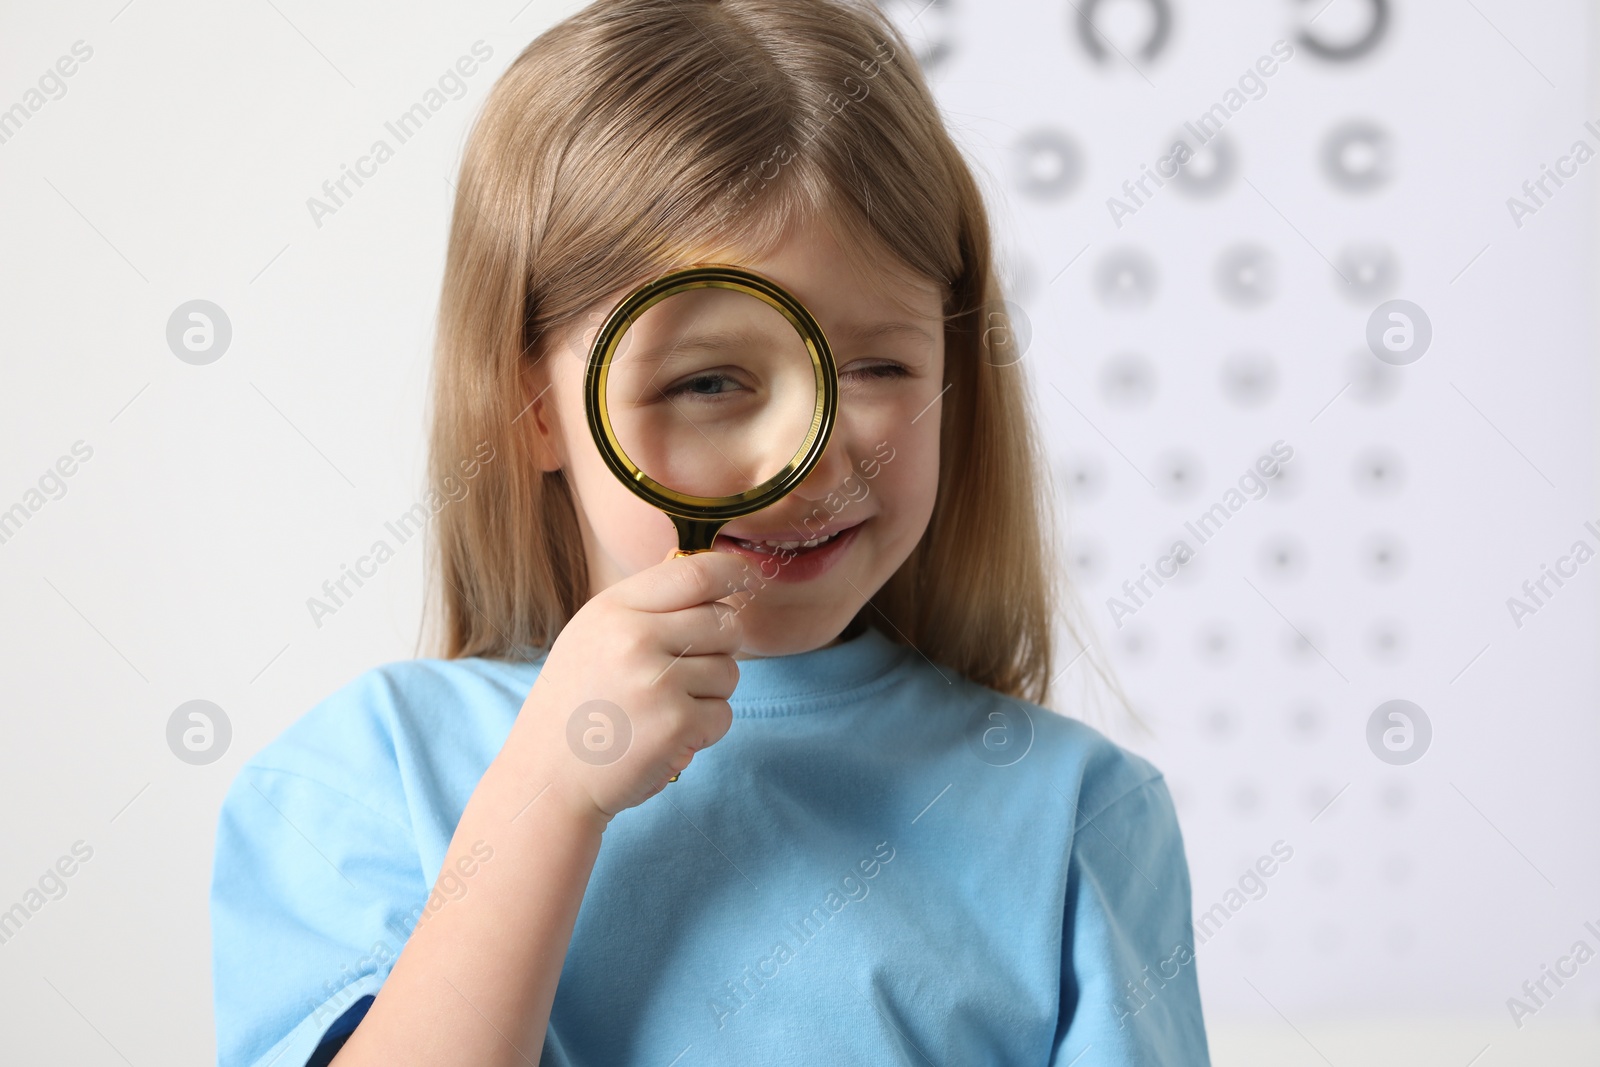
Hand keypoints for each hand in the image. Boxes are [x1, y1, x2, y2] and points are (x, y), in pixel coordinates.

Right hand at [509, 548, 751, 825]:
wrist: (547, 779)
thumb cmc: (576, 706)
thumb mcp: (593, 636)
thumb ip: (645, 605)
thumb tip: (706, 571)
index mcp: (613, 610)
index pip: (694, 573)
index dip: (732, 572)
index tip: (748, 578)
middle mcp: (634, 638)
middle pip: (723, 622)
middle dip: (720, 648)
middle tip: (684, 673)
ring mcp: (657, 682)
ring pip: (729, 671)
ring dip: (710, 694)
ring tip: (662, 710)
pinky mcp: (676, 724)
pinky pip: (723, 714)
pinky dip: (704, 731)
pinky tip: (665, 737)